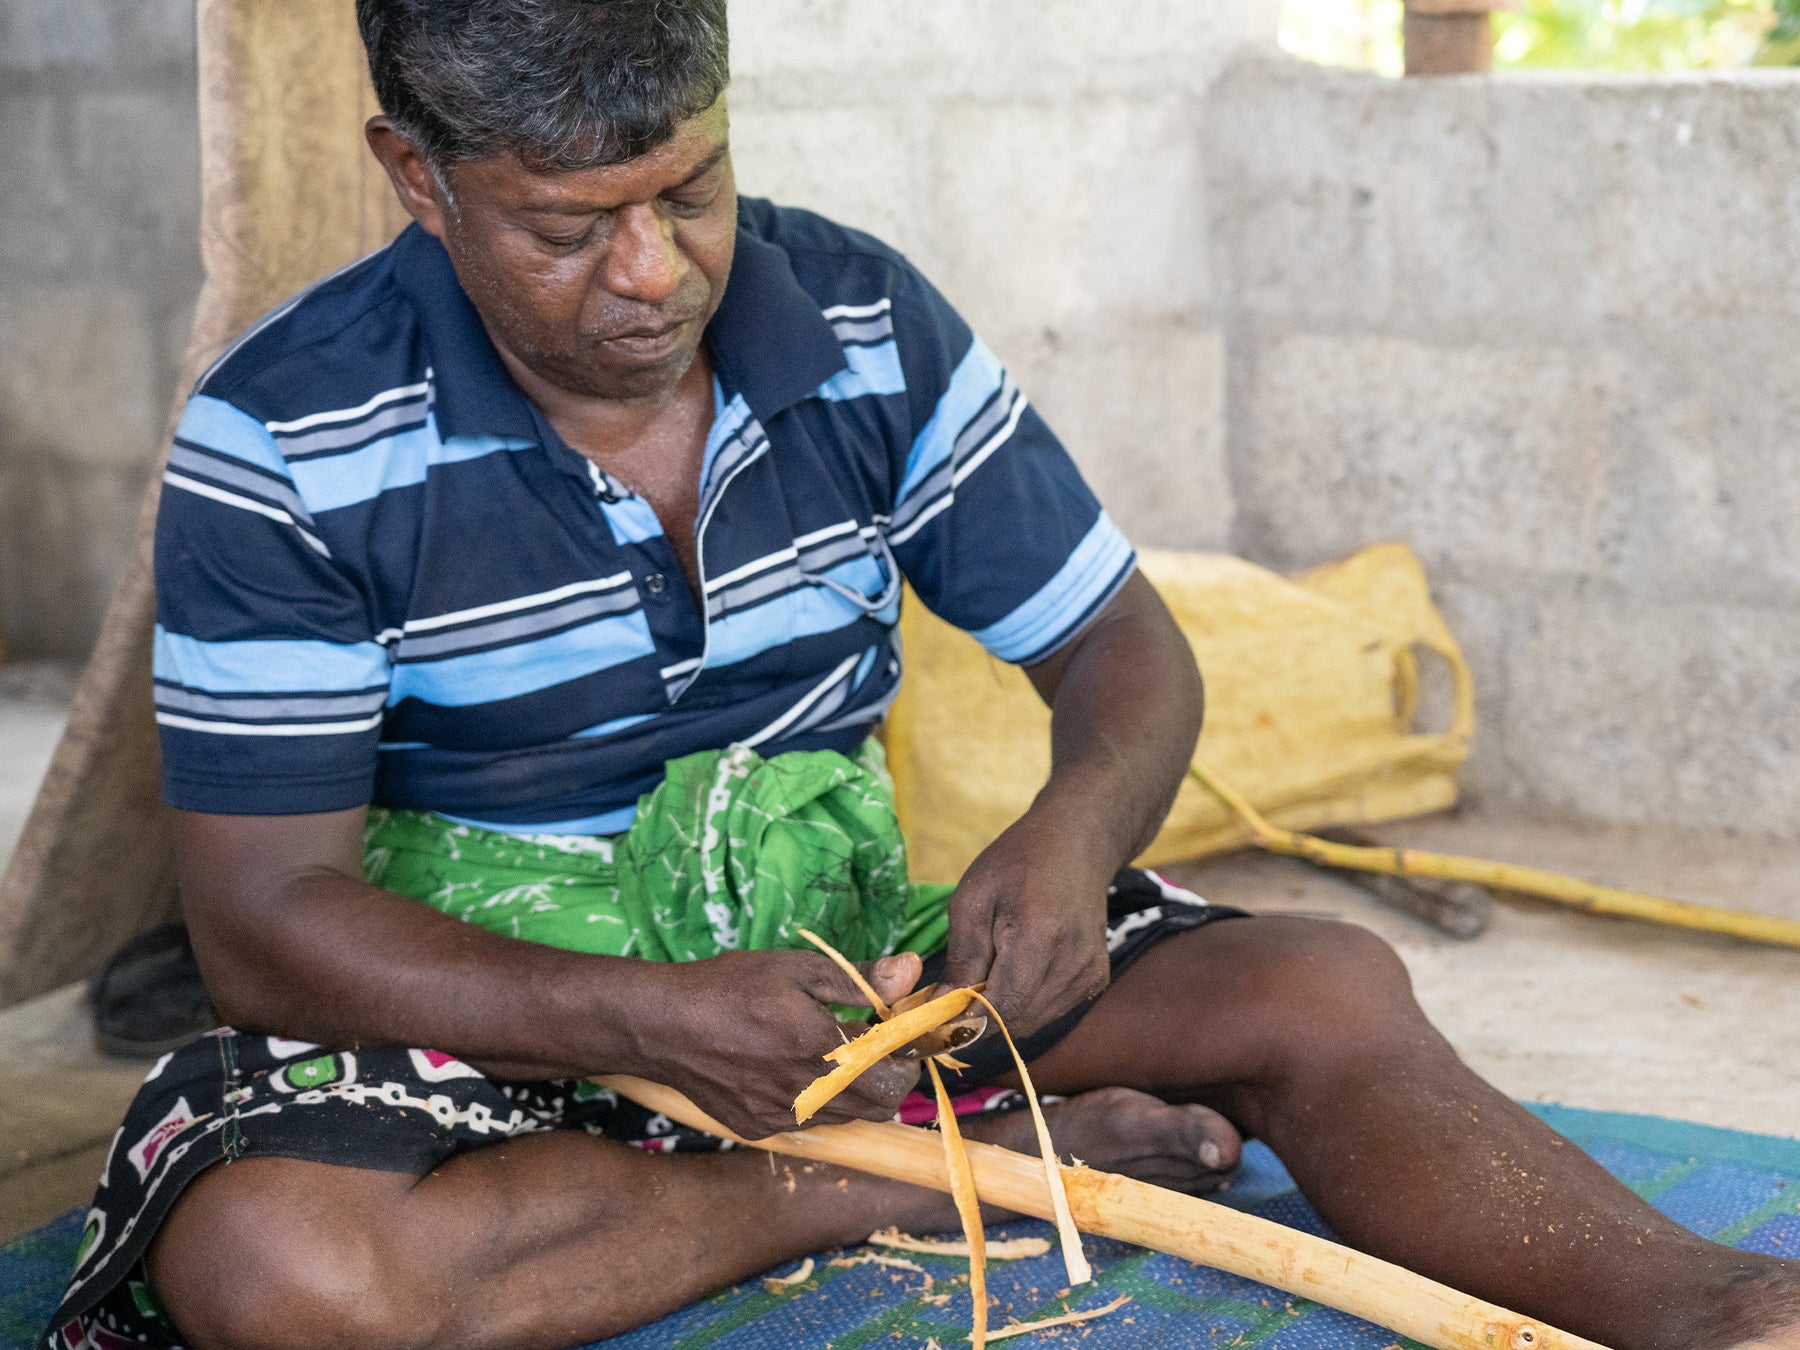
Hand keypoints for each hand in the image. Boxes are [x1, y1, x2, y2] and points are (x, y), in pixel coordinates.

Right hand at [646, 948, 923, 1138]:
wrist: (663, 1025)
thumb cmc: (731, 987)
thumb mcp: (798, 970)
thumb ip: (860, 979)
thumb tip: (913, 971)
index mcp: (821, 1049)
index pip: (895, 1080)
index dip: (907, 1062)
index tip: (901, 1039)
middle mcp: (805, 1092)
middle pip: (877, 1108)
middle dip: (886, 1080)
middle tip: (872, 1047)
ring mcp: (780, 1116)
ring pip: (843, 1117)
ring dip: (851, 1092)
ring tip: (828, 1054)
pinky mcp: (757, 1128)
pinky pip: (805, 1122)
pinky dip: (813, 1101)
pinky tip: (788, 1070)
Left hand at [937, 806, 1114, 1038]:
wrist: (1076, 845)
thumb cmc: (1016, 863)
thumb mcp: (973, 899)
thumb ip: (961, 959)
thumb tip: (942, 1011)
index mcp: (1041, 936)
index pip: (1003, 1008)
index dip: (967, 1022)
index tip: (937, 1017)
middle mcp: (1073, 963)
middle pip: (1016, 1022)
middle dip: (980, 1017)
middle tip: (957, 990)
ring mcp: (1089, 975)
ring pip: (1032, 1023)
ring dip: (1003, 1010)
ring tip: (990, 970)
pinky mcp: (1095, 981)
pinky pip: (1049, 1012)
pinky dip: (1024, 1003)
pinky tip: (1017, 969)